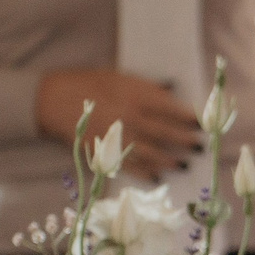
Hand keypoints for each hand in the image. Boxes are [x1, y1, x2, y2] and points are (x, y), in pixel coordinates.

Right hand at [35, 69, 201, 180]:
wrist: (52, 100)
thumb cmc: (88, 84)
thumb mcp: (119, 77)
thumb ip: (146, 87)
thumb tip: (174, 92)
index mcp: (134, 95)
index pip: (170, 108)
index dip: (189, 118)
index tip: (201, 124)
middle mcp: (129, 117)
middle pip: (165, 133)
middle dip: (185, 141)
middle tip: (199, 146)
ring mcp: (118, 137)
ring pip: (152, 153)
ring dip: (171, 160)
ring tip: (184, 164)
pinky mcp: (105, 153)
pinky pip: (131, 167)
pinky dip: (147, 174)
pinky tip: (158, 177)